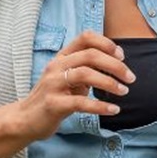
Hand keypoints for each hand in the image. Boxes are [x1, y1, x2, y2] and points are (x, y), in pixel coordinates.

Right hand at [15, 30, 134, 141]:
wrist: (25, 120)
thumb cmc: (53, 97)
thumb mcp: (69, 78)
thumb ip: (87, 68)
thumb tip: (117, 63)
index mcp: (62, 57)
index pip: (85, 37)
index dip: (106, 43)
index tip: (121, 56)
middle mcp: (56, 66)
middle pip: (90, 55)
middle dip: (115, 65)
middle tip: (130, 78)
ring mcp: (53, 84)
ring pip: (85, 74)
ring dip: (109, 83)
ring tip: (123, 91)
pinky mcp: (53, 104)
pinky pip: (80, 102)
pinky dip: (100, 106)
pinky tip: (113, 110)